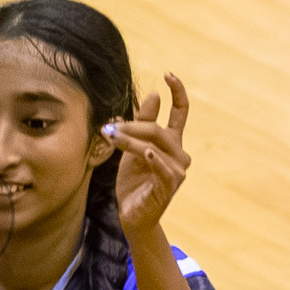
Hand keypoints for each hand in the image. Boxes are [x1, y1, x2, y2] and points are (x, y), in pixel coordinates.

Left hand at [105, 73, 191, 238]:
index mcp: (172, 143)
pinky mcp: (171, 186)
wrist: (133, 214)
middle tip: (109, 128)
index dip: (178, 92)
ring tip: (111, 137)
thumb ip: (143, 123)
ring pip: (153, 145)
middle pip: (157, 129)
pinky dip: (152, 159)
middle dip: (132, 126)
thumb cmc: (134, 181)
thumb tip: (154, 94)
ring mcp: (178, 170)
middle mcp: (180, 154)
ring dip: (130, 140)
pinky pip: (161, 167)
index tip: (168, 74)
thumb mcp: (134, 147)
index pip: (181, 113)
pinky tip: (145, 153)